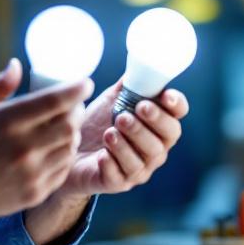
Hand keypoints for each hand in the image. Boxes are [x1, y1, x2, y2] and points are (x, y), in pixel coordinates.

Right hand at [0, 59, 91, 239]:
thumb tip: (17, 64)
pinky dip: (63, 157)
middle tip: (74, 107)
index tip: (85, 84)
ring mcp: (30, 173)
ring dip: (71, 136)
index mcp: (7, 121)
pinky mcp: (34, 192)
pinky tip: (55, 151)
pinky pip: (62, 170)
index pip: (55, 101)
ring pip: (69, 148)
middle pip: (69, 125)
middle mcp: (22, 147)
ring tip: (64, 129)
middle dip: (77, 113)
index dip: (76, 90)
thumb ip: (0, 86)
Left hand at [54, 81, 189, 198]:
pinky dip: (112, 164)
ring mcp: (138, 169)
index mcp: (157, 125)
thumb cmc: (95, 124)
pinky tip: (101, 155)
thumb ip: (128, 84)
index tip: (165, 95)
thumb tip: (140, 60)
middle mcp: (154, 149)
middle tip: (127, 113)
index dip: (176, 105)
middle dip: (150, 123)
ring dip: (127, 144)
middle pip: (166, 138)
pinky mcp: (117, 183)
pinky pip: (120, 177)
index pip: (177, 116)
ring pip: (144, 159)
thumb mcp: (111, 100)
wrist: (66, 151)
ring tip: (109, 132)